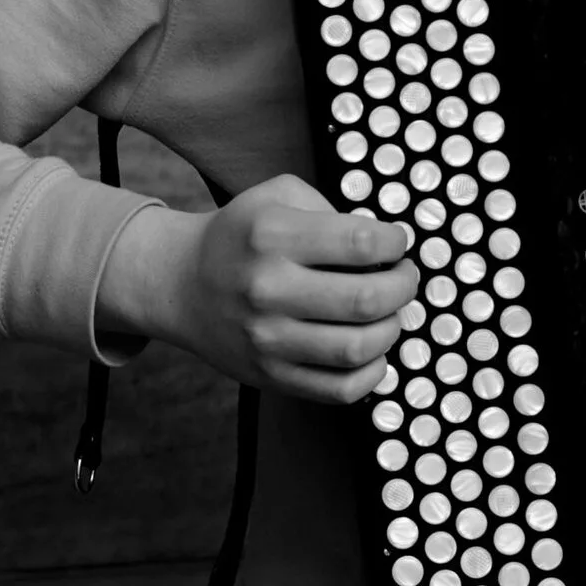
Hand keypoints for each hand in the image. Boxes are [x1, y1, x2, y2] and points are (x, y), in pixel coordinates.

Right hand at [101, 175, 416, 403]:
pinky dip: (372, 373)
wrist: (182, 285)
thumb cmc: (242, 236)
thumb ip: (329, 206)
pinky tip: (371, 350)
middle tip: (402, 277)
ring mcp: (268, 339)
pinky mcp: (271, 376)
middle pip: (367, 299)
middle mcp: (268, 289)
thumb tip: (382, 243)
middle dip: (403, 286)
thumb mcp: (276, 195)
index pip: (361, 243)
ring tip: (388, 313)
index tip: (395, 244)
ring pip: (358, 348)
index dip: (395, 243)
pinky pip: (340, 390)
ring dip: (391, 329)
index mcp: (272, 236)